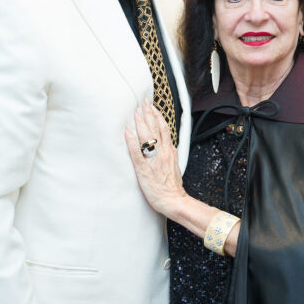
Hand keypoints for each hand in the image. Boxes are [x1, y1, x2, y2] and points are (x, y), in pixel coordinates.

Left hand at [125, 101, 184, 217]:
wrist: (173, 201)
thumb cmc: (172, 187)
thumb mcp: (175, 166)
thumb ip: (171, 154)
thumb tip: (169, 145)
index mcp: (169, 151)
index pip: (164, 128)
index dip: (157, 115)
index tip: (152, 107)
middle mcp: (162, 152)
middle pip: (155, 128)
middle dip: (148, 113)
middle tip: (143, 102)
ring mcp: (152, 160)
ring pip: (147, 136)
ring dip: (141, 122)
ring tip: (136, 111)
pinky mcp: (143, 168)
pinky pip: (137, 152)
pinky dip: (132, 140)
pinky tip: (128, 132)